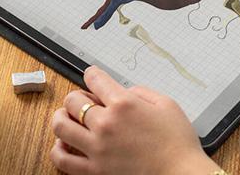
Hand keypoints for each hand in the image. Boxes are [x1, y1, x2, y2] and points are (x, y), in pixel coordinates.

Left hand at [50, 66, 218, 174]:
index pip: (95, 79)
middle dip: (77, 96)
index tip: (92, 76)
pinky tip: (65, 144)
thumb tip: (124, 92)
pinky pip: (62, 159)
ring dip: (61, 118)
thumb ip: (141, 92)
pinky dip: (58, 149)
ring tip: (67, 118)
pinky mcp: (94, 171)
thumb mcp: (166, 104)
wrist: (181, 174)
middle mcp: (106, 124)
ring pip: (60, 126)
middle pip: (72, 101)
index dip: (92, 74)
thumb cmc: (177, 143)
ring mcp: (97, 149)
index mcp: (124, 104)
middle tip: (83, 101)